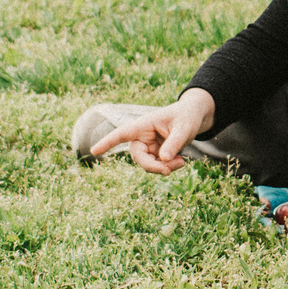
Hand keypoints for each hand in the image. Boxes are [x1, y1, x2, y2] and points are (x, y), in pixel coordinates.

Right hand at [88, 89, 216, 173]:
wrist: (193, 118)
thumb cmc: (186, 117)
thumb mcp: (184, 128)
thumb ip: (174, 143)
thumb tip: (164, 160)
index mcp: (143, 125)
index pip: (122, 134)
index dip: (107, 142)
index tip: (94, 150)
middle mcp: (141, 137)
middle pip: (138, 157)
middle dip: (152, 167)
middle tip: (168, 171)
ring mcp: (147, 147)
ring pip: (148, 165)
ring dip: (164, 168)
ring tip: (182, 162)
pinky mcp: (155, 155)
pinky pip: (157, 167)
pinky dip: (169, 168)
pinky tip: (181, 161)